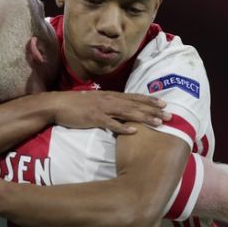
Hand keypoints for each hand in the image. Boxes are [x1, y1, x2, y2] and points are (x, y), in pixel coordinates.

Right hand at [51, 91, 170, 133]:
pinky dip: (123, 127)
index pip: (133, 97)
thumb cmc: (75, 104)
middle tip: (170, 115)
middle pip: (135, 105)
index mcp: (109, 95)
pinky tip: (134, 131)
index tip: (163, 103)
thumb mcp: (94, 100)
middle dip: (153, 110)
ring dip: (144, 118)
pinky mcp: (94, 118)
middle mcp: (109, 100)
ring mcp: (102, 108)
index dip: (149, 100)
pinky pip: (111, 123)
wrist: (57, 104)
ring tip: (158, 123)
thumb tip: (117, 108)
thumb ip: (107, 103)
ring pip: (128, 113)